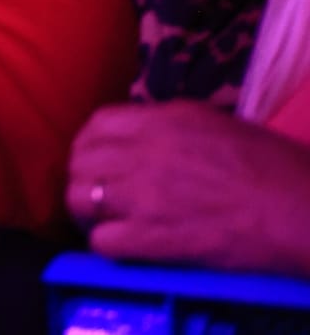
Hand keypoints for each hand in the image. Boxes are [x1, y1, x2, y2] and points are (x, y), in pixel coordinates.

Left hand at [67, 101, 309, 275]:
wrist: (301, 211)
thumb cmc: (275, 167)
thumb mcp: (216, 124)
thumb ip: (170, 126)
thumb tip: (144, 135)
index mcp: (160, 121)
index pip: (97, 125)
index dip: (91, 144)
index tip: (99, 160)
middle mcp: (142, 153)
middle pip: (80, 162)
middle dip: (85, 179)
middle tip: (102, 196)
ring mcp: (142, 196)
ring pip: (79, 200)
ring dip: (89, 213)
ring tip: (108, 221)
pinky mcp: (152, 237)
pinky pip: (102, 241)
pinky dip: (108, 246)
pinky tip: (127, 245)